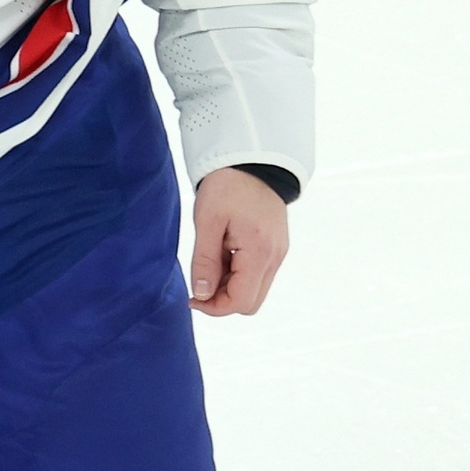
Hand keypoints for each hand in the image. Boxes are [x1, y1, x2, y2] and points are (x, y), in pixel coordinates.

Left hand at [187, 167, 290, 315]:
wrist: (251, 163)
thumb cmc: (227, 187)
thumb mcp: (207, 222)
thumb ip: (205, 261)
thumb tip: (203, 294)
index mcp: (260, 252)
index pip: (241, 301)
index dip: (214, 307)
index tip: (192, 297)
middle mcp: (275, 257)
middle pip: (250, 302)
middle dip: (222, 299)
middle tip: (199, 280)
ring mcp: (278, 253)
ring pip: (254, 290)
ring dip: (229, 286)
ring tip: (211, 259)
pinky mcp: (275, 247)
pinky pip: (257, 274)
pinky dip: (238, 274)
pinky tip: (223, 254)